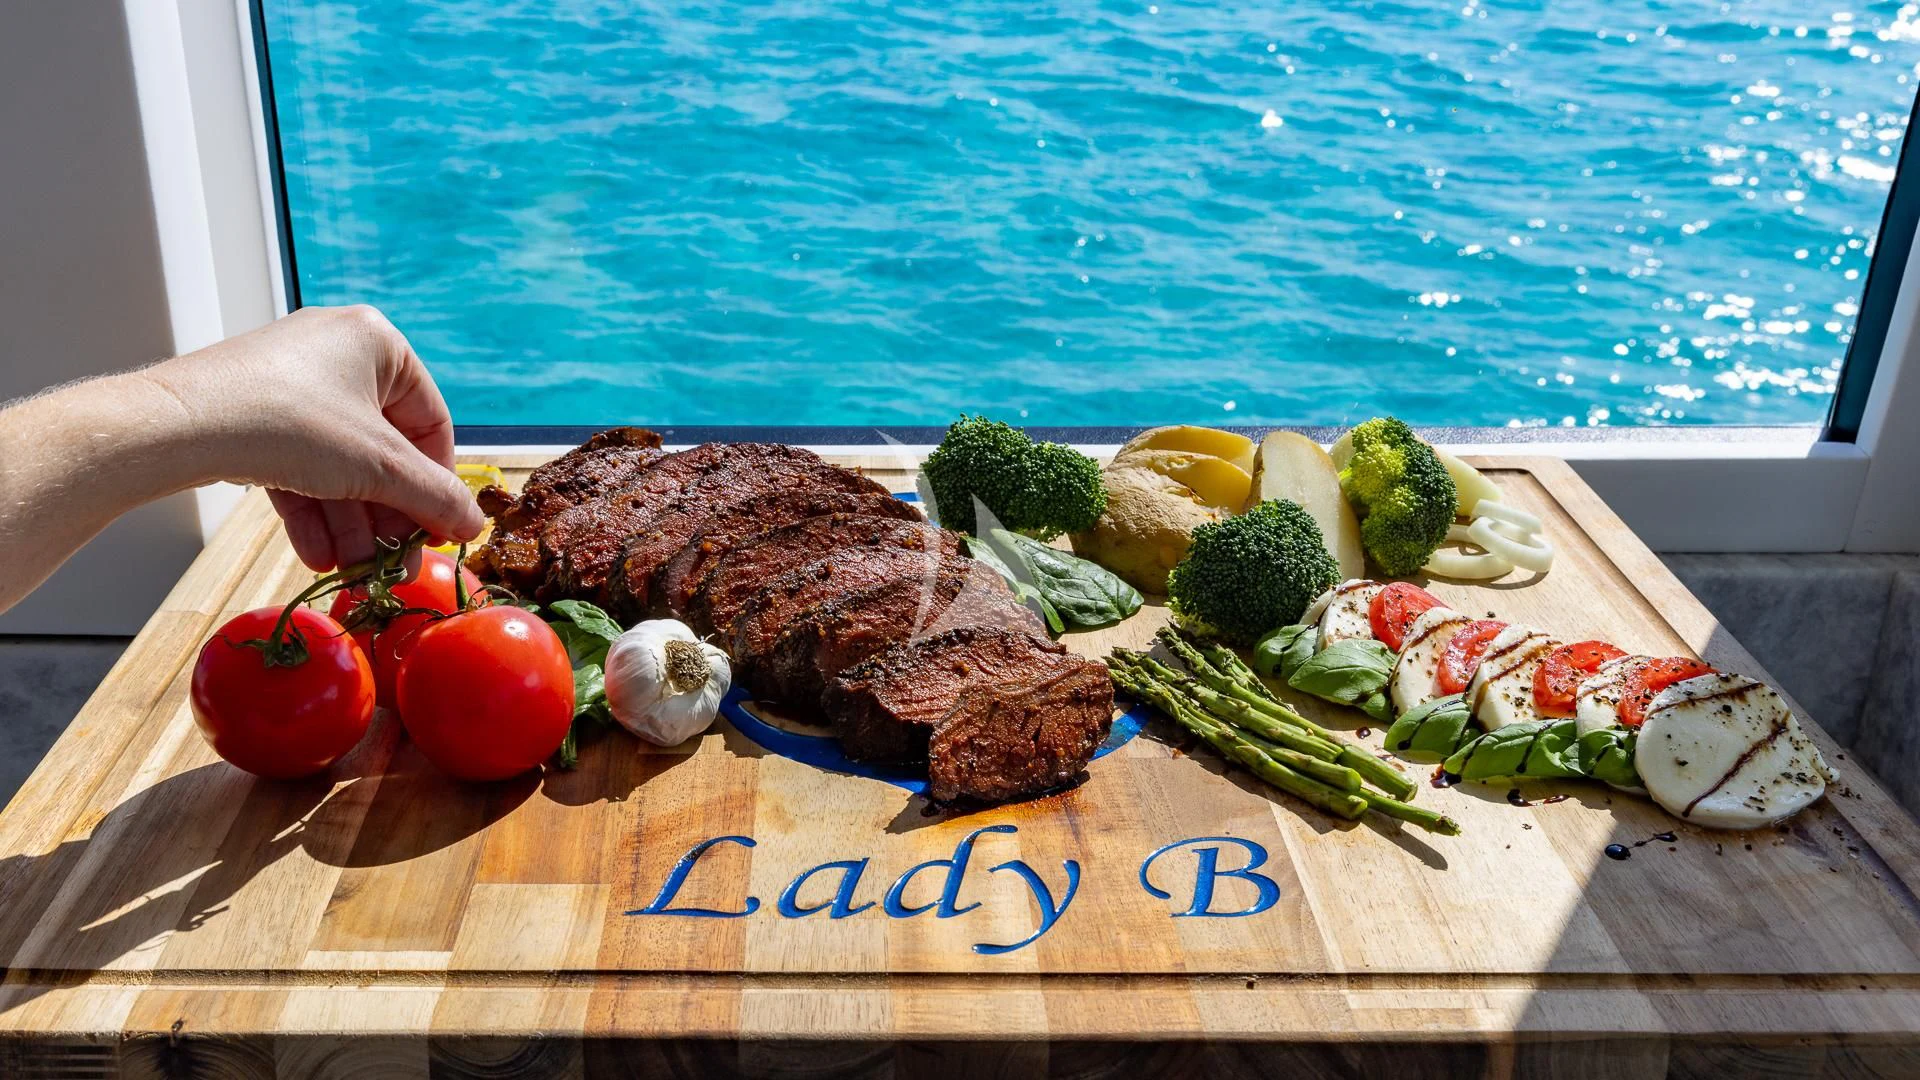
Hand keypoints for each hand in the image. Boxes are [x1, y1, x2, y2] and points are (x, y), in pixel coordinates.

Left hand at [146, 305, 484, 569]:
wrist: (177, 426)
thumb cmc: (290, 424)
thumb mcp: (378, 467)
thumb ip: (435, 497)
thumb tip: (476, 524)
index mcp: (377, 343)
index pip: (430, 422)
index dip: (437, 484)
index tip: (437, 532)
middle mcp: (336, 352)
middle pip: (382, 448)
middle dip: (384, 514)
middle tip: (393, 561)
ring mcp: (290, 381)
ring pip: (338, 463)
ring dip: (349, 522)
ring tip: (352, 570)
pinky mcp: (253, 412)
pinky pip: (299, 462)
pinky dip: (311, 507)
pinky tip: (317, 555)